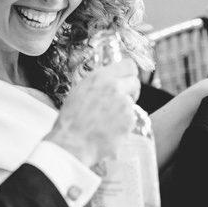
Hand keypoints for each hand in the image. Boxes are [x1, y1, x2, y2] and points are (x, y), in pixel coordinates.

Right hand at [45, 55, 139, 170]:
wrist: (73, 141)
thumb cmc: (72, 119)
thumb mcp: (81, 91)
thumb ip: (99, 83)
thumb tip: (112, 80)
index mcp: (100, 77)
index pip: (128, 65)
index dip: (130, 74)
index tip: (127, 81)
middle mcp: (114, 87)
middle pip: (135, 82)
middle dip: (132, 91)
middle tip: (123, 100)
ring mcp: (123, 103)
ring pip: (132, 102)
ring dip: (124, 110)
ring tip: (107, 119)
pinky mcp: (129, 120)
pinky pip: (131, 119)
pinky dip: (124, 124)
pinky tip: (110, 128)